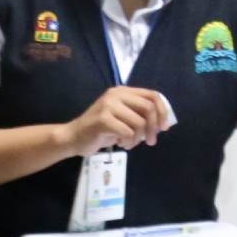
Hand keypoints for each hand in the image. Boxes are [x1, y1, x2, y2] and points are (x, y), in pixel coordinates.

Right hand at [59, 85, 173, 156]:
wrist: (74, 137)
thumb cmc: (100, 131)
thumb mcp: (123, 119)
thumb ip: (139, 116)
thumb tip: (162, 123)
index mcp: (123, 91)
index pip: (153, 95)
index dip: (163, 111)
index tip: (163, 127)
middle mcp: (116, 94)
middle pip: (149, 107)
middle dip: (153, 127)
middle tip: (151, 141)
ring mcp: (108, 105)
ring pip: (139, 122)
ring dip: (138, 138)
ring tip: (129, 143)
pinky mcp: (103, 119)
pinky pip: (127, 132)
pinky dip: (128, 142)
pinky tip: (121, 144)